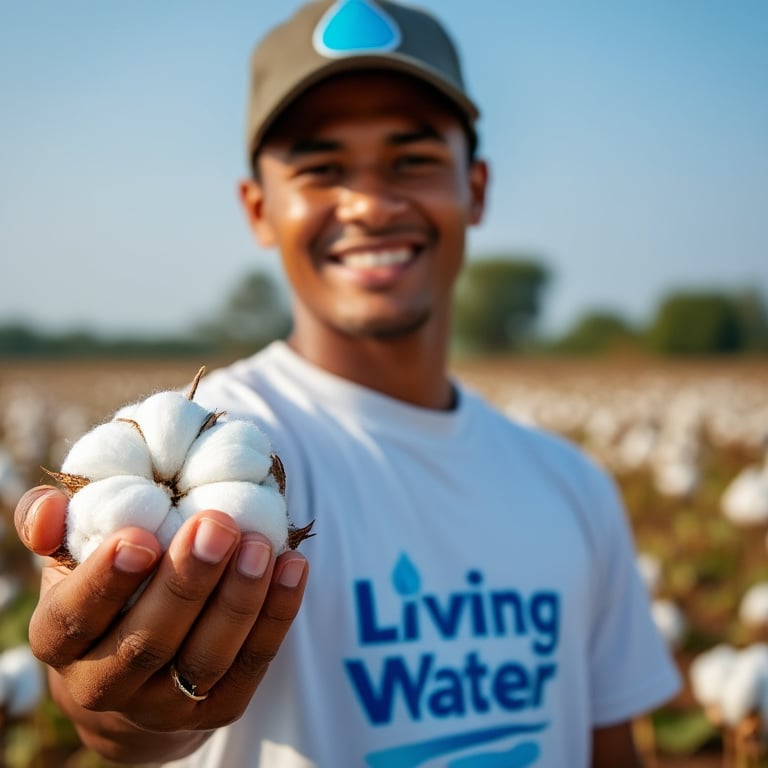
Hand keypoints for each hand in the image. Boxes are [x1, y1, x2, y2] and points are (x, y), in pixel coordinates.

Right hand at [14, 486, 307, 759]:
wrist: (137, 666)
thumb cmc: (108, 588)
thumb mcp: (74, 556)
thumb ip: (57, 526)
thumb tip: (49, 507)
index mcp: (60, 642)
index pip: (73, 619)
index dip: (104, 582)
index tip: (139, 537)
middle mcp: (105, 685)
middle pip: (146, 643)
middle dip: (186, 583)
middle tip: (216, 526)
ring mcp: (165, 704)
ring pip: (205, 659)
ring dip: (238, 600)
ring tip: (261, 544)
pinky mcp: (217, 708)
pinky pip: (252, 663)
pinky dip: (276, 614)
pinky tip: (293, 566)